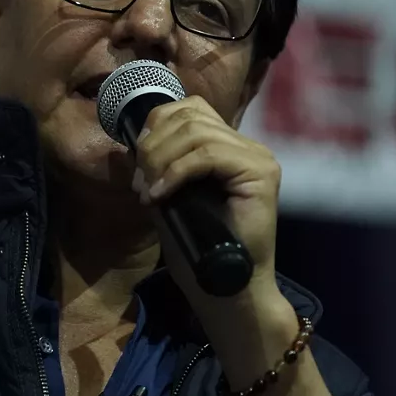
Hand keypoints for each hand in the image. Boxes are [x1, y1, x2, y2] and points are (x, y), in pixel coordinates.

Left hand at [133, 96, 282, 311]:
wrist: (225, 287)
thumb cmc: (197, 247)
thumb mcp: (169, 195)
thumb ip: (160, 165)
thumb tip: (134, 141)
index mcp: (228, 145)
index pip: (190, 109)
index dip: (156, 126)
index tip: (137, 164)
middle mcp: (247, 146)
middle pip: (190, 116)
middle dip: (154, 147)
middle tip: (139, 184)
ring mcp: (257, 157)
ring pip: (196, 132)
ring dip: (160, 160)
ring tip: (148, 192)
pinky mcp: (261, 173)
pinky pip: (207, 155)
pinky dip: (175, 172)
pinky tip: (160, 195)